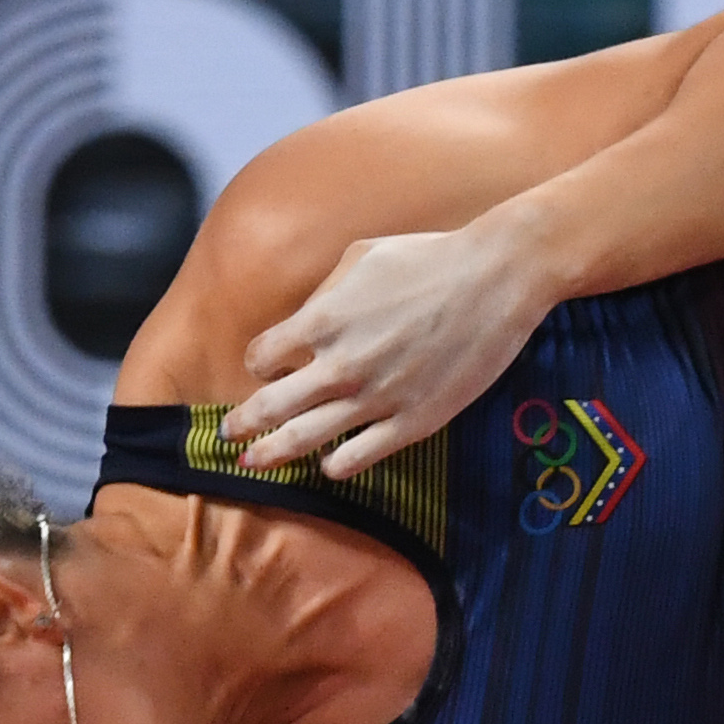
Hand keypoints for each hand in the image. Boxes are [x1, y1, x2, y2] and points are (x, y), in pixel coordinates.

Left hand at [222, 219, 558, 476]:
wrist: (495, 279)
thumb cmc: (429, 259)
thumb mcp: (361, 257)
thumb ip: (324, 295)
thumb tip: (303, 324)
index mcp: (323, 321)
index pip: (261, 357)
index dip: (258, 365)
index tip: (266, 370)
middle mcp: (341, 365)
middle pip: (270, 407)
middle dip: (242, 424)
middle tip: (229, 435)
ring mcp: (376, 398)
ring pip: (305, 440)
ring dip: (272, 453)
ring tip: (254, 463)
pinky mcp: (412, 423)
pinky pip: (358, 458)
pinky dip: (335, 466)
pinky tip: (330, 464)